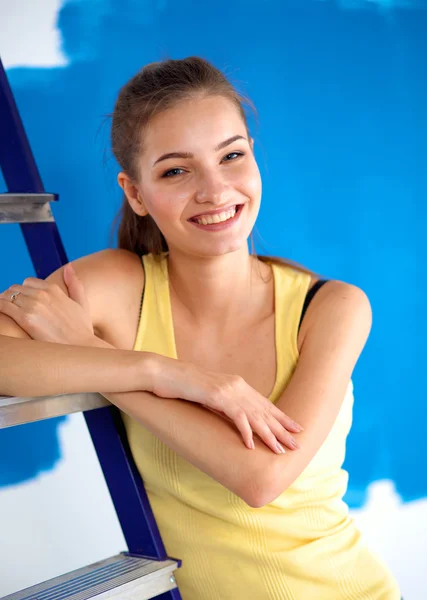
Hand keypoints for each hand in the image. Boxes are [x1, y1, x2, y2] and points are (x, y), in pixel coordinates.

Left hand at [0, 263, 94, 344]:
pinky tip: (1, 314)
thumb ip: (74, 284)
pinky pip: (4, 306)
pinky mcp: (25, 318)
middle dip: (12, 296)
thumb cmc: (82, 329)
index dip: (24, 291)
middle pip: (16, 288)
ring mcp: (33, 305)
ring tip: (4, 311)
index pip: (28, 282)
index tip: (21, 300)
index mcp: (54, 289)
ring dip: (4, 302)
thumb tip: (68, 266)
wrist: (81, 348)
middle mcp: (42, 294)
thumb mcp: (82, 303)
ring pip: (8, 296)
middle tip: (10, 307)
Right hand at [151, 357, 302, 453]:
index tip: (295, 428)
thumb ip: (224, 402)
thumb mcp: (209, 394)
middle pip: (265, 410)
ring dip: (269, 435)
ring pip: (255, 416)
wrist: (163, 372)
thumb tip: (234, 416)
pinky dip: (245, 431)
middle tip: (297, 444)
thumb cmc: (183, 384)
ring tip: (280, 450)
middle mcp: (237, 385)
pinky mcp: (217, 395)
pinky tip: (251, 445)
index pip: (264, 403)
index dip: (281, 417)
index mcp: (237, 384)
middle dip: (282, 429)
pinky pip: (236, 416)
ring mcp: (227, 390)